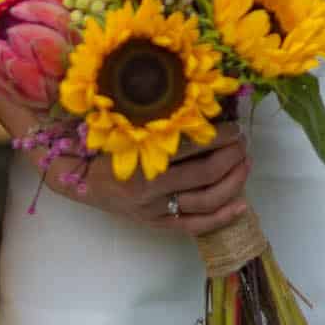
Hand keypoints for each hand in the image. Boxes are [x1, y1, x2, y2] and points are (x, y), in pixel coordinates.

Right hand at [34, 121, 251, 236]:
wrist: (78, 179)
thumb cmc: (102, 143)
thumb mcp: (122, 121)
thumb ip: (153, 112)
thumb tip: (194, 98)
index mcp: (141, 158)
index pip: (192, 147)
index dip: (220, 136)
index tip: (235, 125)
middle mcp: (150, 188)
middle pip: (205, 174)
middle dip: (231, 155)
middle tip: (244, 141)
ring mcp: (154, 210)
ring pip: (205, 201)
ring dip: (233, 182)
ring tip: (246, 164)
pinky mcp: (156, 224)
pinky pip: (194, 226)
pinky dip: (221, 217)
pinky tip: (242, 205)